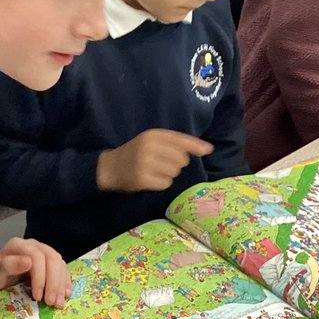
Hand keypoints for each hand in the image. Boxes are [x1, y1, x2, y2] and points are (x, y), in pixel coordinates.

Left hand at [0, 238, 71, 307]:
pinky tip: (65, 295)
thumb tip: (28, 261)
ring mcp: (42, 253)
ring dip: (61, 285)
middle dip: (54, 282)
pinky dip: (64, 282)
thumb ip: (8, 266)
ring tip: (58, 303)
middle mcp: (33, 246)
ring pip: (59, 264)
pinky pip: (62, 269)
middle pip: (52, 258)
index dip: (40, 277)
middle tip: (51, 302)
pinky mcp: (48, 264)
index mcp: (18, 245)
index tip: (38, 297)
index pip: (37, 256)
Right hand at [96, 129, 212, 192]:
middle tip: (162, 164)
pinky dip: (162, 183)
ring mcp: (145, 163)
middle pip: (181, 159)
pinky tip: (151, 180)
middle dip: (176, 164)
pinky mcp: (142, 179)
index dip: (196, 145)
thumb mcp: (151, 141)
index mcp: (152, 135)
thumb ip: (176, 142)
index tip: (208, 150)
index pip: (180, 139)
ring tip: (155, 171)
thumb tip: (207, 149)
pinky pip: (166, 183)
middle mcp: (149, 147)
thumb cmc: (135, 153)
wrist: (110, 167)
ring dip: (169, 174)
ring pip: (175, 172)